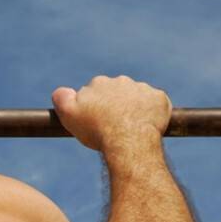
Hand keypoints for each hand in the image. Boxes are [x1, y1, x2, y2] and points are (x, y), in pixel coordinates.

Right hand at [51, 75, 171, 151]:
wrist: (128, 140)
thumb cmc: (97, 130)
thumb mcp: (68, 114)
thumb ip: (61, 98)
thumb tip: (61, 91)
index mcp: (99, 83)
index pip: (95, 92)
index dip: (95, 107)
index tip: (96, 120)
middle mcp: (121, 81)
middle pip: (117, 93)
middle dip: (115, 105)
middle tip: (113, 125)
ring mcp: (142, 89)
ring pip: (137, 97)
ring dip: (134, 108)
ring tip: (130, 128)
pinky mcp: (159, 98)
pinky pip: (156, 103)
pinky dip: (152, 112)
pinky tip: (146, 125)